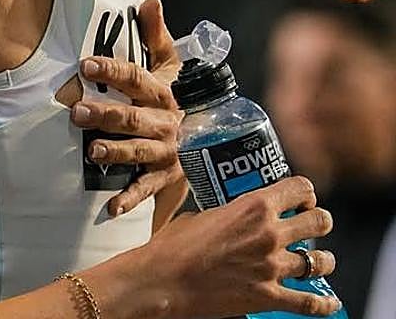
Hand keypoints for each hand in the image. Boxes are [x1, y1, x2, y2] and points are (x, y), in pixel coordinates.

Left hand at [71, 0, 184, 216]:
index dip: (111, 71)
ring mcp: (166, 152)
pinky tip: (110, 207)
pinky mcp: (165, 178)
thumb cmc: (172, 97)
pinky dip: (129, 199)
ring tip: (93, 150)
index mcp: (163, 93)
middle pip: (134, 117)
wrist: (208, 141)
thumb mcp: (170, 65)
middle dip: (107, 115)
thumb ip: (156, 35)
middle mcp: (166, 122)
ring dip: (117, 152)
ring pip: (140, 152)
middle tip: (77, 112)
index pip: (136, 78)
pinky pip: (146, 189)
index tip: (85, 65)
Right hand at [145, 176, 339, 317]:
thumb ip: (226, 214)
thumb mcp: (199, 216)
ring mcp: (272, 267)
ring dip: (321, 260)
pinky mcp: (269, 296)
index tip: (300, 198)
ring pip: (322, 261)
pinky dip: (325, 303)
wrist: (162, 281)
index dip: (304, 193)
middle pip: (320, 221)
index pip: (299, 188)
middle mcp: (269, 234)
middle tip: (309, 224)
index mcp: (252, 206)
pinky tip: (328, 301)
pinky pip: (312, 303)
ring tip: (315, 260)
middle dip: (318, 221)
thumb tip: (233, 216)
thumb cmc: (172, 247)